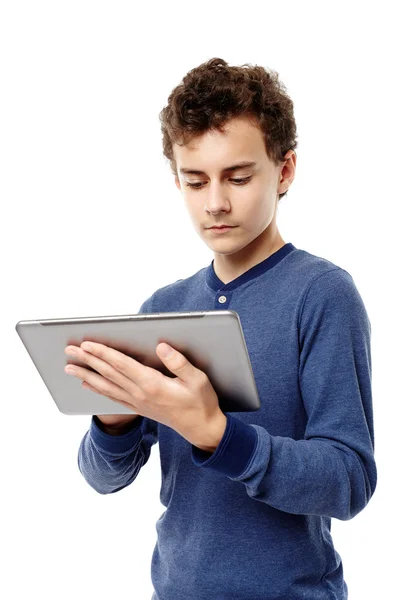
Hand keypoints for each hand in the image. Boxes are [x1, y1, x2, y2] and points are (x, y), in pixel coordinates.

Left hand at [64, 341, 225, 447]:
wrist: (201, 429)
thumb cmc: (201, 402)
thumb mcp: (197, 379)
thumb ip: (178, 362)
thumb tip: (161, 347)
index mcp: (152, 385)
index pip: (122, 365)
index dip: (104, 353)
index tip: (88, 344)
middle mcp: (140, 394)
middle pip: (109, 374)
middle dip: (88, 360)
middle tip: (70, 349)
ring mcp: (137, 403)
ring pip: (106, 386)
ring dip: (86, 375)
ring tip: (69, 367)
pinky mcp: (138, 408)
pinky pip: (112, 397)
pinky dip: (97, 390)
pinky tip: (87, 385)